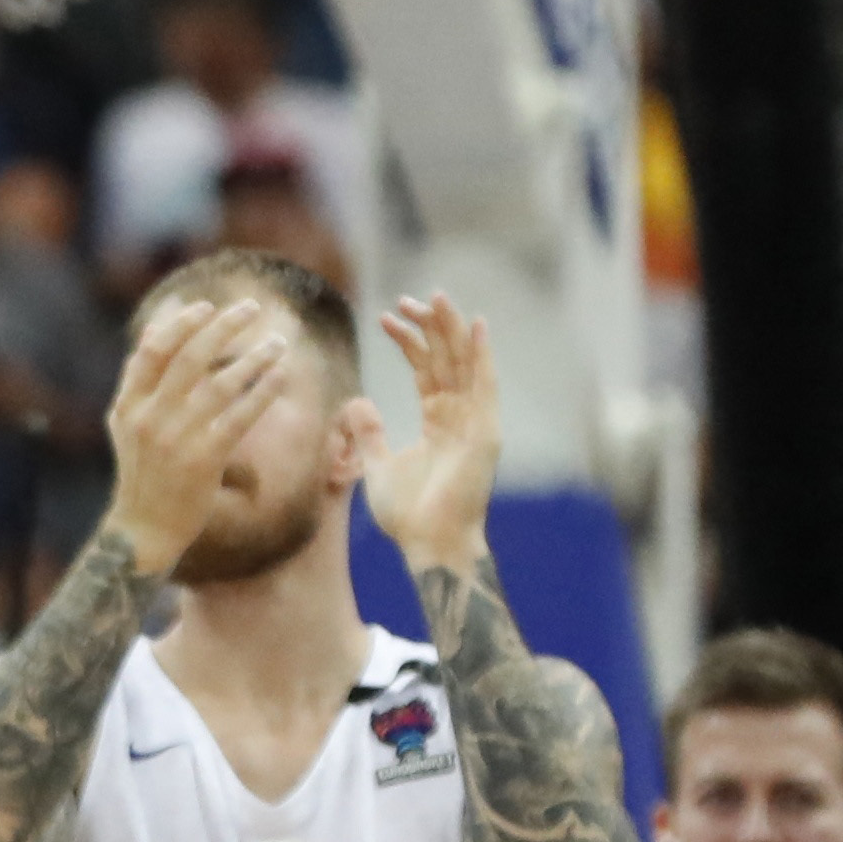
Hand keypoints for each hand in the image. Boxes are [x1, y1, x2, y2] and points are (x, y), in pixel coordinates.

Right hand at [96, 297, 293, 566]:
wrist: (143, 528)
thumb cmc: (142, 470)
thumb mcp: (127, 422)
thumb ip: (139, 377)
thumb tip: (155, 327)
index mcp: (128, 406)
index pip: (153, 351)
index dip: (180, 323)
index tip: (206, 306)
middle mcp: (150, 418)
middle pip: (189, 358)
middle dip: (224, 326)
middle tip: (252, 307)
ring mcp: (177, 439)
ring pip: (220, 384)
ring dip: (254, 357)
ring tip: (279, 341)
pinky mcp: (205, 460)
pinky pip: (241, 417)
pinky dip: (263, 391)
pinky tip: (281, 374)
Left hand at [358, 292, 502, 570]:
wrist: (429, 544)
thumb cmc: (408, 513)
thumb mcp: (377, 465)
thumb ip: (370, 433)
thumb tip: (357, 402)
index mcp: (440, 421)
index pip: (426, 370)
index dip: (410, 342)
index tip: (387, 317)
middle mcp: (461, 416)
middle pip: (447, 360)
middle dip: (431, 327)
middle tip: (410, 297)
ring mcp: (476, 423)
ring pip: (464, 364)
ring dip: (452, 330)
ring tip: (437, 298)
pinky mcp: (485, 433)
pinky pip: (484, 387)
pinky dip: (481, 356)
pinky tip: (475, 326)